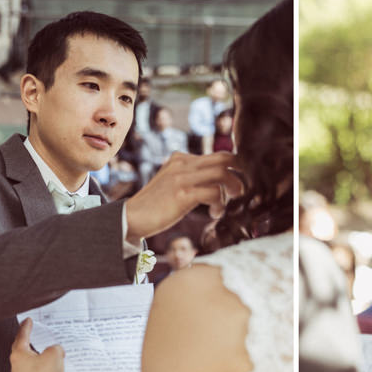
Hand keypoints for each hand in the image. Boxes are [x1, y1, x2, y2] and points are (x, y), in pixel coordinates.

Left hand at [10, 318, 64, 371]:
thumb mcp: (55, 355)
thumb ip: (56, 348)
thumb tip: (56, 351)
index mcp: (19, 354)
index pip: (22, 336)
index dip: (26, 326)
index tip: (28, 320)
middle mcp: (16, 365)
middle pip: (22, 348)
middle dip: (29, 341)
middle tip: (34, 334)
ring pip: (29, 361)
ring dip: (39, 356)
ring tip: (51, 353)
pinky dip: (42, 368)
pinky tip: (52, 369)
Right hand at [123, 151, 240, 242]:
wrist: (132, 217)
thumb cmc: (156, 205)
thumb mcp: (174, 183)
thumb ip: (192, 177)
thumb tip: (219, 182)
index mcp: (181, 158)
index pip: (217, 155)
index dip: (234, 168)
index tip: (237, 182)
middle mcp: (182, 163)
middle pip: (224, 158)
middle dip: (239, 174)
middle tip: (239, 191)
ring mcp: (182, 177)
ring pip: (221, 174)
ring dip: (231, 190)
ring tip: (224, 205)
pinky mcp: (182, 194)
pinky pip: (214, 193)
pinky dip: (220, 204)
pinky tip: (214, 213)